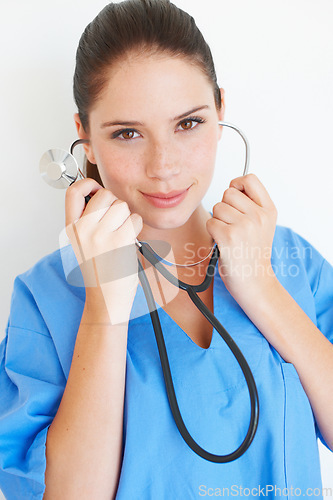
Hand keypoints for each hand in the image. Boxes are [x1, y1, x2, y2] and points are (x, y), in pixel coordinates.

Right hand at [65, 178, 142, 323]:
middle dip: (115, 204)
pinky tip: (129, 242)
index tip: (96, 189)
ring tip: (122, 235)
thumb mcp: (83, 244)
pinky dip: (136, 228)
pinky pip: (134, 219)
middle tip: (115, 222)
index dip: (87, 184)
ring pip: (122, 206)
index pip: (73, 192)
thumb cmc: (100, 272)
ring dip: (127, 218)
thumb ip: (87, 220)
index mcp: (71, 229)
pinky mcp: (119, 240)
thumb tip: (103, 196)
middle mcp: (82, 230)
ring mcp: (100, 235)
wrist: (106, 299)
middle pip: (105, 195)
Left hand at [206, 173, 277, 306]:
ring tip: (229, 236)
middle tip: (232, 225)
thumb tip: (231, 188)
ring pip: (217, 208)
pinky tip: (223, 243)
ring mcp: (244, 226)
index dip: (237, 185)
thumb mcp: (263, 226)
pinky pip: (210, 222)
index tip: (235, 198)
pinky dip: (212, 233)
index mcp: (269, 210)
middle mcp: (259, 216)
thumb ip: (251, 205)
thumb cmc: (253, 255)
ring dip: (217, 221)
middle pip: (228, 193)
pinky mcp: (229, 236)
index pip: (249, 179)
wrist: (255, 283)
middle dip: (225, 207)